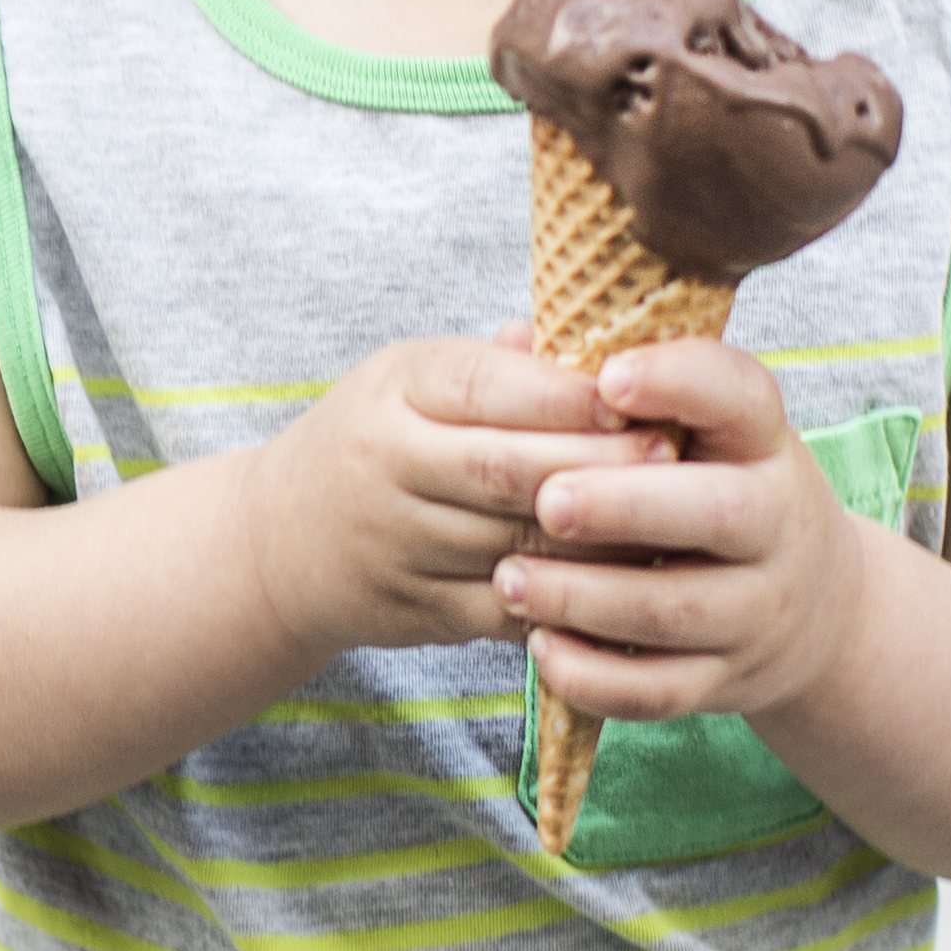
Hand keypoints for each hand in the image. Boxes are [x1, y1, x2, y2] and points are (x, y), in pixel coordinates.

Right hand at [232, 333, 630, 663]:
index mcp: (393, 393)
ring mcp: (398, 546)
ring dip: (599, 538)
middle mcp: (387, 467)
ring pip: (518, 546)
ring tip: (667, 521)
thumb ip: (501, 365)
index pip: (486, 389)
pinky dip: (570, 600)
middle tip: (673, 458)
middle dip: (599, 465)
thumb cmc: (373, 440)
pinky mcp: (417, 611)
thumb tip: (601, 338)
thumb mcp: (411, 378)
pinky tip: (623, 583)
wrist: (277, 543)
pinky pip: (509, 610)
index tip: (633, 395)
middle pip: (508, 470)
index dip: (564, 396)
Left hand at [497, 339, 865, 723]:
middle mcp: (776, 525)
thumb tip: (518, 338)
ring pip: (672, 610)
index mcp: (763, 443)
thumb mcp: (702, 430)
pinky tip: (539, 645)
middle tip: (547, 500)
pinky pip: (656, 691)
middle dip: (625, 506)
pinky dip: (593, 676)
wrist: (813, 609)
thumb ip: (622, 385)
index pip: (742, 396)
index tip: (609, 380)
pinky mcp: (724, 681)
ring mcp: (756, 611)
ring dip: (583, 598)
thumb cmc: (720, 489)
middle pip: (718, 513)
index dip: (679, 382)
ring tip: (509, 576)